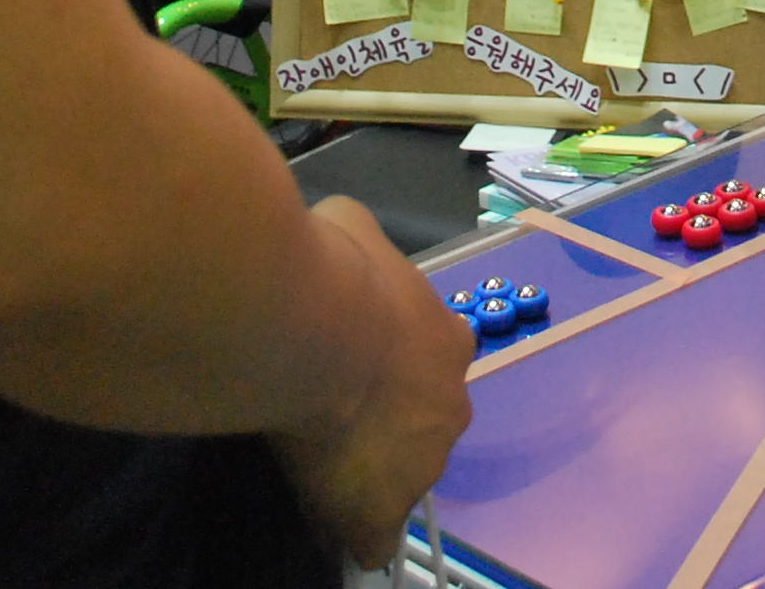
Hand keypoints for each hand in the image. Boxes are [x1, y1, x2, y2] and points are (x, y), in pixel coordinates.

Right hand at [277, 196, 473, 564]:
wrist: (314, 328)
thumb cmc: (336, 271)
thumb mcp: (349, 227)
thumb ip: (357, 245)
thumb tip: (340, 239)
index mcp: (447, 340)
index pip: (434, 363)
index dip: (396, 369)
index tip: (357, 365)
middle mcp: (451, 404)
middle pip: (423, 424)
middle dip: (386, 423)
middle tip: (330, 410)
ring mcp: (422, 463)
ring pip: (400, 478)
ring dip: (366, 471)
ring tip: (314, 457)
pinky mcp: (381, 509)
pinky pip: (372, 537)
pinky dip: (350, 531)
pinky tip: (323, 520)